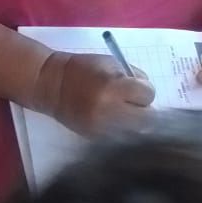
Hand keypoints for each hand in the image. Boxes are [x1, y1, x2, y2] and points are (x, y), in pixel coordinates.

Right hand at [32, 51, 155, 138]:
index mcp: (114, 88)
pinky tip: (112, 119)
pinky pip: (121, 137)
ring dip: (135, 122)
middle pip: (148, 119)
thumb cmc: (84, 69)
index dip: (144, 90)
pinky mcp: (95, 138)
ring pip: (137, 132)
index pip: (148, 95)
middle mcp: (110, 111)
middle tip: (133, 103)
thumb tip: (149, 93)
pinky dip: (122, 130)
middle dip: (144, 109)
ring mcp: (102, 128)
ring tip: (122, 112)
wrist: (53, 86)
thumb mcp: (112, 64)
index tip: (136, 88)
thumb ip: (134, 77)